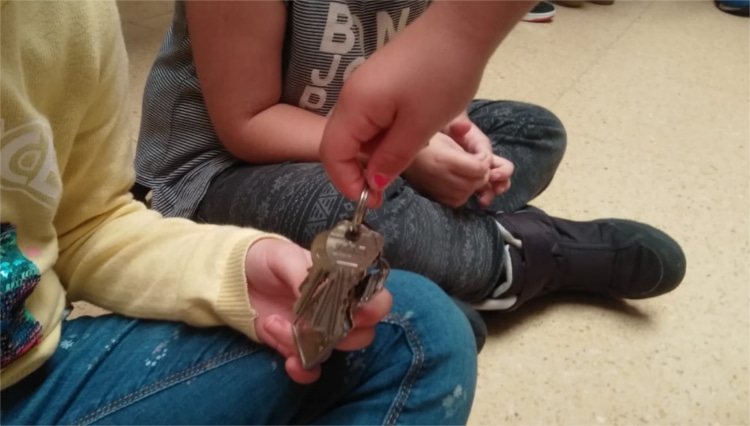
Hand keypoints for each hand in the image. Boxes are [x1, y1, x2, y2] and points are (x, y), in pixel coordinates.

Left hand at [245, 238, 392, 383]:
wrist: (234, 276)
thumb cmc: (267, 258)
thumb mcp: (283, 255)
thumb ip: (302, 273)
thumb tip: (319, 293)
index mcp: (342, 282)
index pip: (375, 297)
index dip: (374, 307)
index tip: (358, 309)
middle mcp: (336, 309)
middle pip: (362, 333)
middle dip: (342, 333)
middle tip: (314, 322)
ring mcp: (317, 331)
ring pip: (332, 351)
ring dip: (306, 344)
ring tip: (275, 323)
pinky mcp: (296, 347)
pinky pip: (311, 368)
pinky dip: (303, 370)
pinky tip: (288, 362)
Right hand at [318, 2, 531, 207]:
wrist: (462, 27)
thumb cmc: (442, 74)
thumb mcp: (420, 127)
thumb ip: (392, 158)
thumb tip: (374, 183)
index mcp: (355, 106)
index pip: (332, 154)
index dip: (347, 183)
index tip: (372, 201)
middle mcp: (352, 96)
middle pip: (340, 144)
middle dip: (358, 172)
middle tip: (385, 191)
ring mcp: (365, 87)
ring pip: (357, 133)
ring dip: (373, 155)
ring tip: (402, 162)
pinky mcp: (380, 83)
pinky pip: (371, 118)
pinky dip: (382, 137)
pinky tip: (407, 139)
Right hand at [403, 133, 488, 207]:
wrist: (400, 158)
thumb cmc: (424, 142)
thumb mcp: (444, 135)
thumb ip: (462, 138)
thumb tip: (474, 139)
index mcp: (444, 160)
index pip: (480, 168)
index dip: (485, 161)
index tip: (479, 154)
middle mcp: (442, 179)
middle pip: (478, 182)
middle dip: (482, 172)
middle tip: (475, 162)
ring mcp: (439, 192)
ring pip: (470, 192)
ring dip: (474, 183)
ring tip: (466, 171)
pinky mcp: (437, 200)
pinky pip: (459, 201)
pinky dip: (464, 192)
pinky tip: (457, 181)